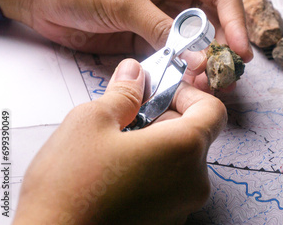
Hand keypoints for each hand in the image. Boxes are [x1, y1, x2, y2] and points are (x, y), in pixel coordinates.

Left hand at [0, 0, 252, 87]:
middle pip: (216, 23)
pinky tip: (188, 85)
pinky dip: (184, 72)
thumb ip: (161, 30)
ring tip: (210, 87)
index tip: (240, 52)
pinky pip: (175, 57)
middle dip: (224, 50)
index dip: (236, 24)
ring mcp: (165, 19)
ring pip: (198, 44)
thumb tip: (195, 59)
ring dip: (207, 65)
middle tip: (226, 78)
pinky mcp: (150, 39)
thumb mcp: (124, 2)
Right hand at [13, 59, 226, 223]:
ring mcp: (182, 207)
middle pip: (194, 135)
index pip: (212, 110)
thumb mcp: (91, 122)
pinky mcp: (166, 223)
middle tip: (126, 117)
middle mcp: (193, 181)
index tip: (159, 92)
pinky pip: (168, 186)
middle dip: (163, 119)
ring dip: (154, 146)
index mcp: (185, 149)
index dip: (187, 94)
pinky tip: (115, 175)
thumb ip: (124, 93)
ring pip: (178, 161)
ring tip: (114, 149)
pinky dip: (150, 172)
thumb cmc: (69, 188)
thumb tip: (134, 73)